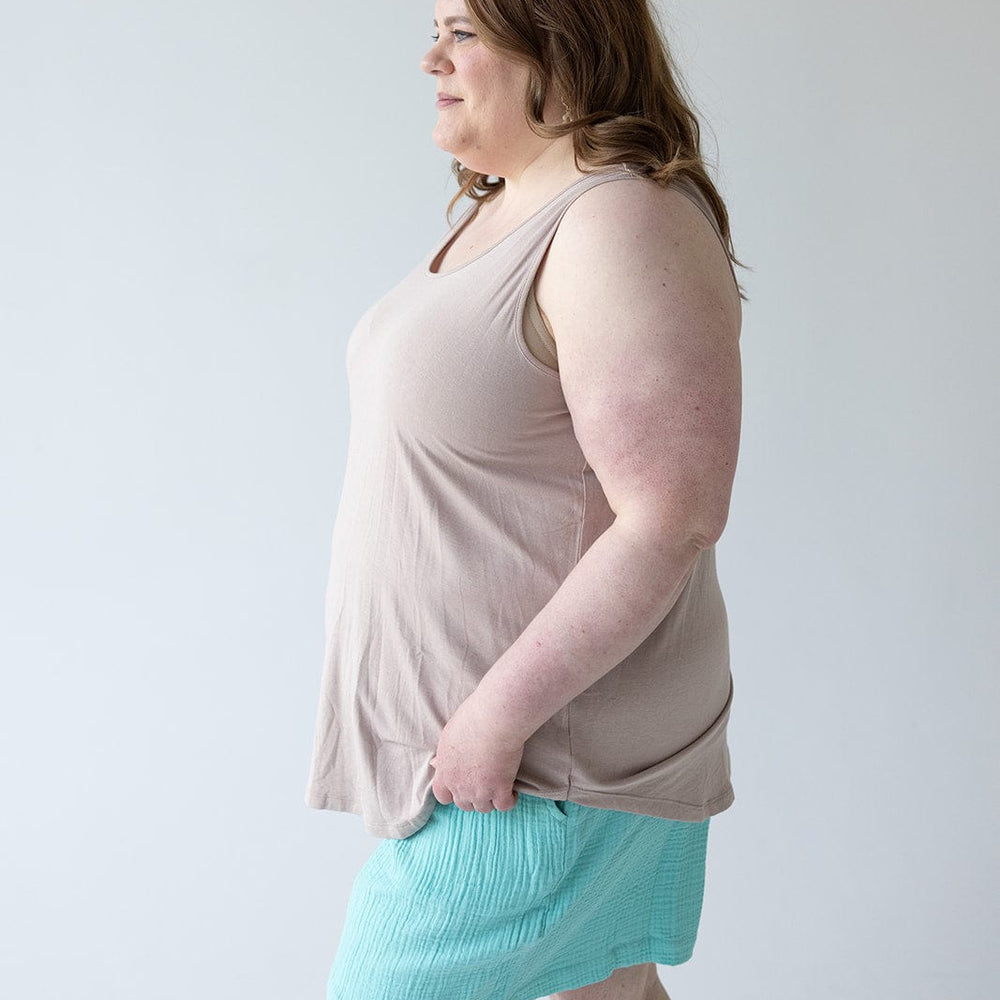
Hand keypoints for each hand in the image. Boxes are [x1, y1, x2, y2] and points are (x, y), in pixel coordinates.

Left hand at [429, 696, 524, 813]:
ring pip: (484, 807)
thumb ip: (444, 755)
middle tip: (484, 784)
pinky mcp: (500, 790)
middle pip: (464, 804)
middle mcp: (460, 785)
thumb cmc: (471, 719)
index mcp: (445, 771)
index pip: (442, 795)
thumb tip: (435, 763)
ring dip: (491, 799)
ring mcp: (480, 790)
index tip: (462, 785)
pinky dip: (509, 799)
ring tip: (499, 787)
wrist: (493, 720)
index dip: (452, 794)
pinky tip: (512, 790)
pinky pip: (504, 806)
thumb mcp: (448, 735)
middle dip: (473, 797)